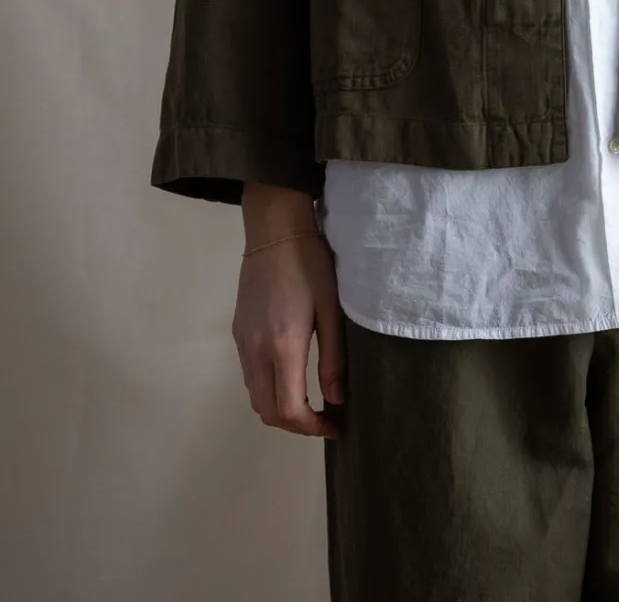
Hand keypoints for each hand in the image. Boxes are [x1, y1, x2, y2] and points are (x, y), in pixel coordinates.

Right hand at [232, 184, 345, 438]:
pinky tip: (290, 375)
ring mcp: (242, 343)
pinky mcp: (238, 333)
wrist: (275, 232)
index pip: (289, 410)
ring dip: (280, 409)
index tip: (335, 425)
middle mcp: (256, 352)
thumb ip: (333, 359)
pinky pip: (249, 376)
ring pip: (254, 397)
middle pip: (267, 412)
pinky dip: (268, 389)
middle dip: (296, 425)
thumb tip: (337, 400)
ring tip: (310, 400)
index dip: (312, 428)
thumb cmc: (311, 266)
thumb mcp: (331, 310)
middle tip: (324, 417)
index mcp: (283, 347)